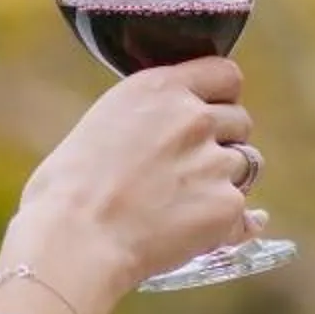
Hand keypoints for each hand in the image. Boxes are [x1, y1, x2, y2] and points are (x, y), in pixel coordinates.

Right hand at [9, 58, 260, 313]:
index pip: (226, 74)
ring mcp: (215, 162)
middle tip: (191, 167)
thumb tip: (162, 130)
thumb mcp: (102, 121)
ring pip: (245, 166)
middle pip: (241, 121)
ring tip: (185, 203)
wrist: (76, 239)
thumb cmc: (68, 187)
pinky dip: (228, 224)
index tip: (209, 112)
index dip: (221, 96)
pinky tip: (202, 232)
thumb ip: (146, 115)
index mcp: (161, 89)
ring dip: (224, 181)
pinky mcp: (226, 206)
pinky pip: (244, 213)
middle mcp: (195, 118)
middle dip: (223, 141)